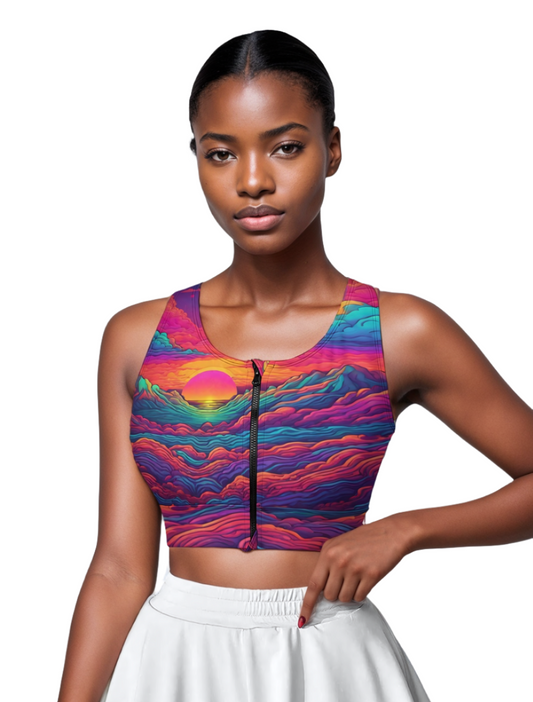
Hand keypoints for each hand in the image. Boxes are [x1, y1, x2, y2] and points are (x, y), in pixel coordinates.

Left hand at [297, 514, 413, 627]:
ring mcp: (355, 568)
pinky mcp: (371, 575)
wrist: (391, 533)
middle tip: (346, 580)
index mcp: (328, 552)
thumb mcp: (339, 544)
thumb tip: (319, 591)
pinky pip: (359, 597)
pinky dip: (361, 593)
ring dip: (350, 594)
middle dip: (336, 593)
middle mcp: (339, 561)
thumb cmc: (364, 540)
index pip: (314, 584)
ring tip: (357, 577)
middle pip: (329, 595)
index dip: (307, 605)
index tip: (302, 620)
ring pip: (344, 598)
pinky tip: (366, 579)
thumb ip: (327, 563)